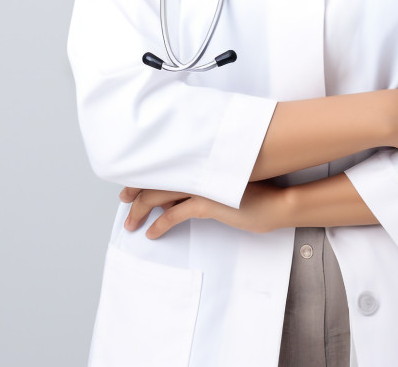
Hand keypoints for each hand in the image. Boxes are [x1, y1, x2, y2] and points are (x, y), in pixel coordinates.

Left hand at [118, 181, 291, 238]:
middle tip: (123, 202)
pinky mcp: (207, 203)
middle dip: (135, 192)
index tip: (130, 186)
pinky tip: (152, 233)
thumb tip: (175, 197)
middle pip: (156, 179)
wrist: (274, 203)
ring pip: (158, 196)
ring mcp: (201, 185)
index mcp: (201, 163)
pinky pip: (173, 215)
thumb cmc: (253, 194)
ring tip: (131, 224)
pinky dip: (159, 224)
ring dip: (140, 211)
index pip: (165, 167)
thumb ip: (199, 186)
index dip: (145, 177)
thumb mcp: (222, 186)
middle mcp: (198, 171)